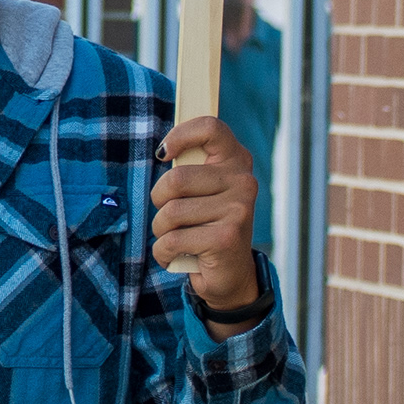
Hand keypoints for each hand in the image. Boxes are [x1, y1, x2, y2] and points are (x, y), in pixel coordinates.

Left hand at [152, 114, 263, 313]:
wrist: (231, 275)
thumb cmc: (207, 226)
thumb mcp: (202, 191)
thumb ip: (190, 168)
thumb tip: (165, 151)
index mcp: (237, 161)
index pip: (210, 128)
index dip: (180, 135)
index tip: (164, 155)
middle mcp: (243, 181)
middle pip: (175, 180)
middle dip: (160, 201)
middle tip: (172, 217)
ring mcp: (238, 210)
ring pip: (170, 212)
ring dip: (162, 231)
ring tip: (179, 238)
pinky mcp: (226, 238)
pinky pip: (172, 240)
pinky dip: (163, 253)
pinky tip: (176, 256)